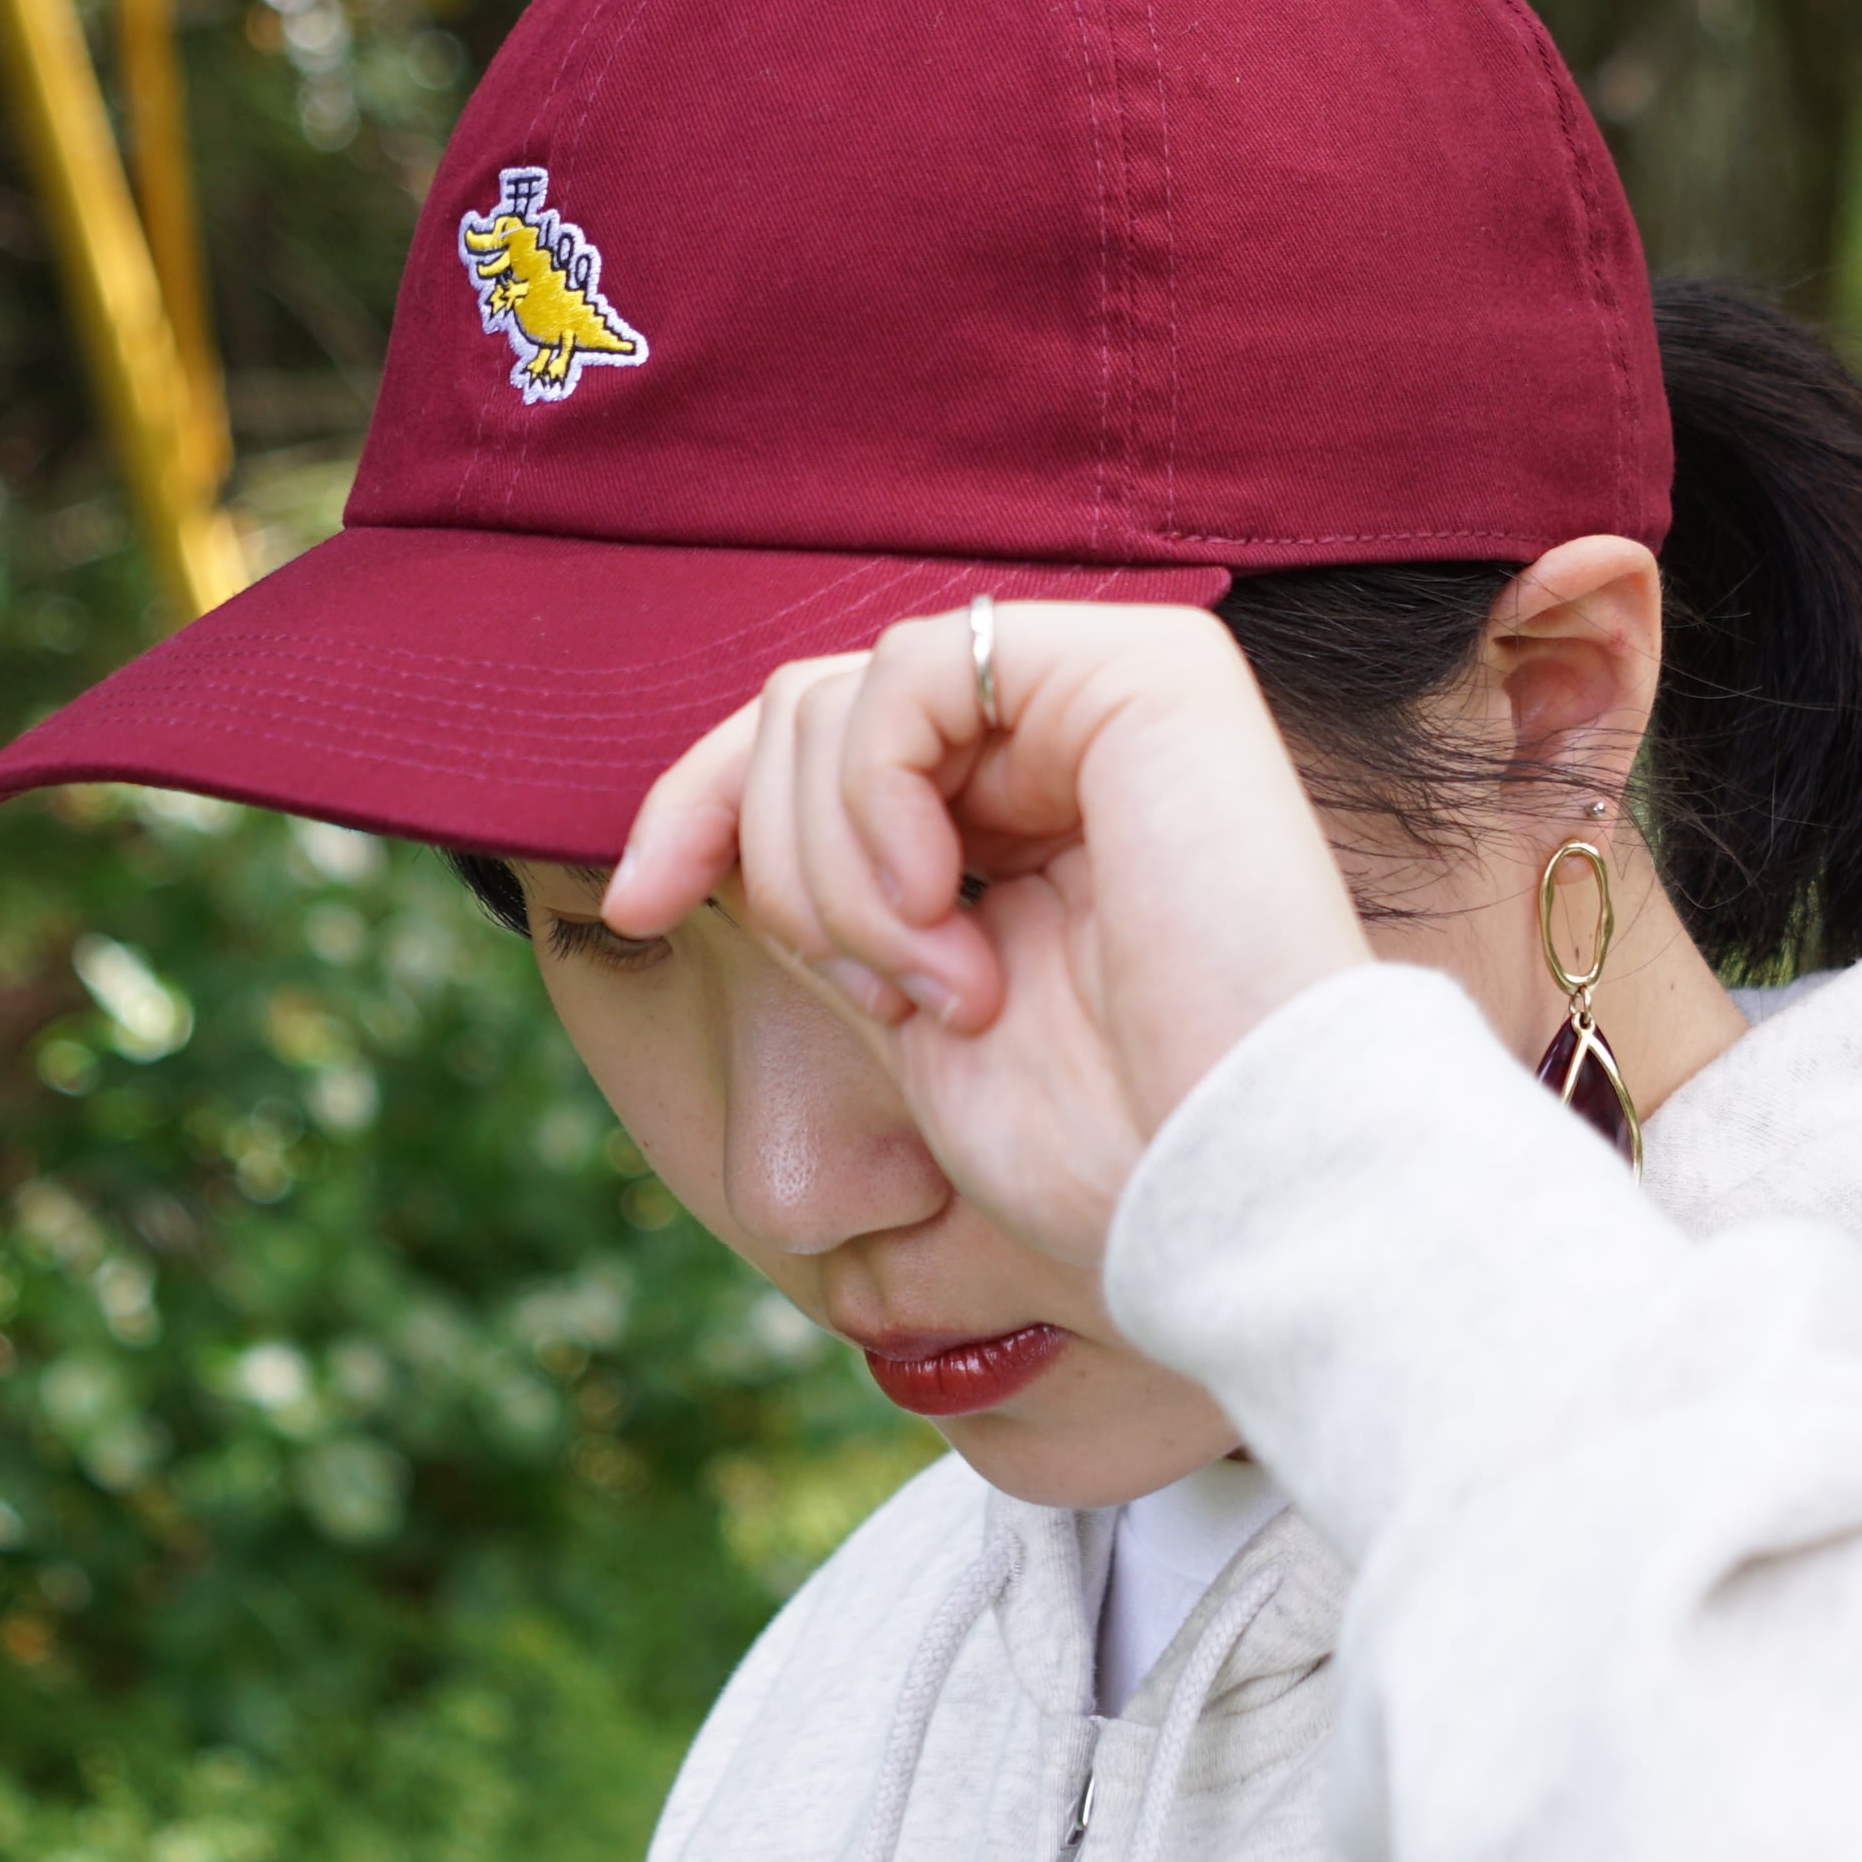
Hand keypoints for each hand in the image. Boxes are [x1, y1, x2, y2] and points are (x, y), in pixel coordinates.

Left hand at [603, 603, 1370, 1267]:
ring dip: (835, 874)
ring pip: (834, 699)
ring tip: (947, 993)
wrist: (1231, 1190)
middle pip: (802, 712)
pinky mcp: (1147, 671)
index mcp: (1025, 805)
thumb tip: (691, 844)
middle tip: (893, 1003)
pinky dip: (875, 807)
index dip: (698, 810)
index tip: (631, 909)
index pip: (810, 743)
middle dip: (783, 873)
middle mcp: (1069, 729)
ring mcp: (1112, 688)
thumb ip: (835, 895)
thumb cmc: (1100, 1149)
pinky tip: (946, 922)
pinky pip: (911, 672)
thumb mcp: (910, 1006)